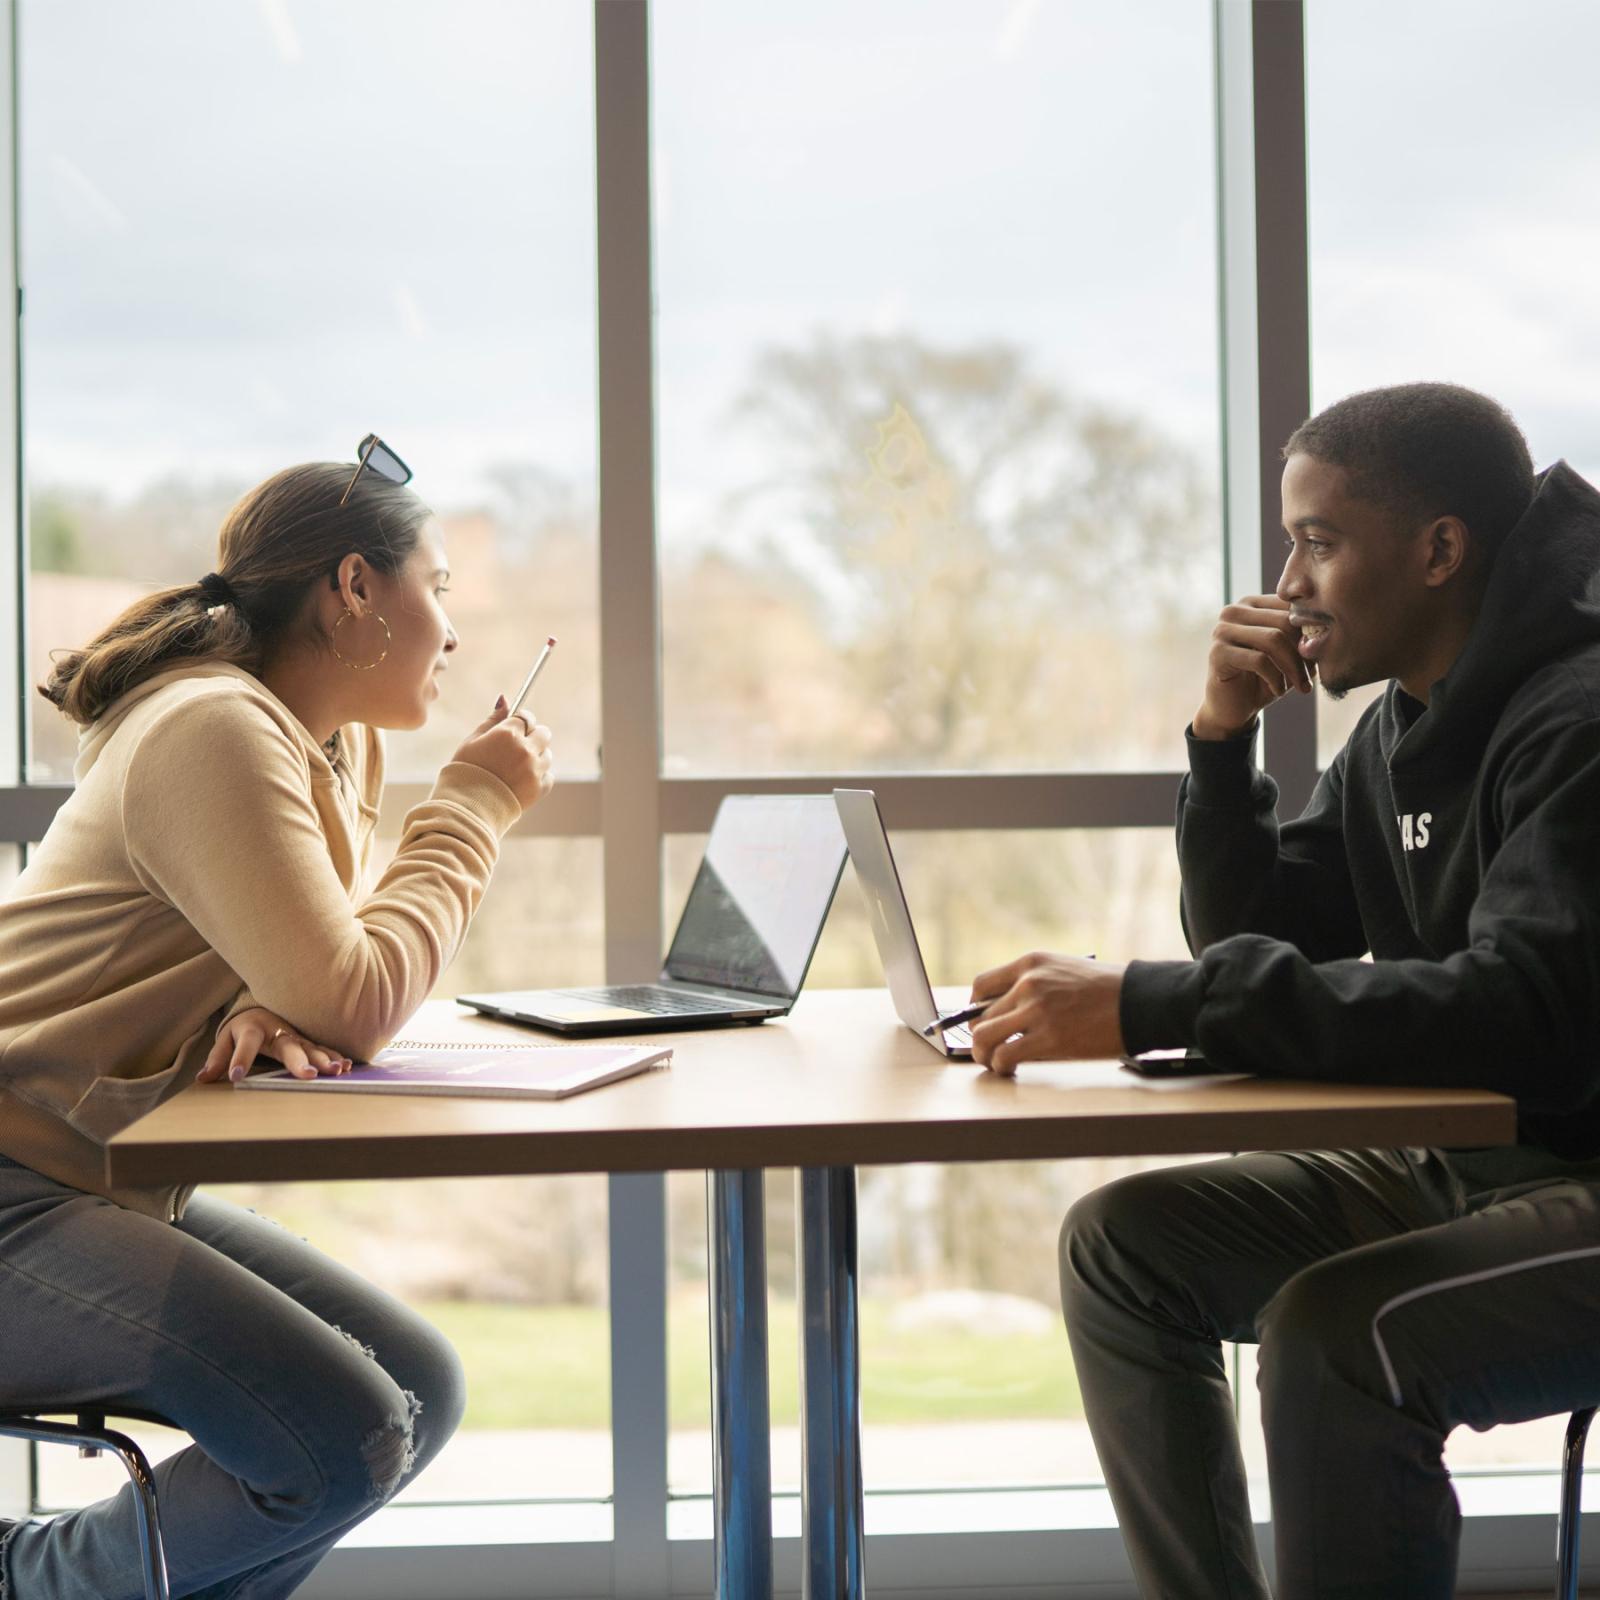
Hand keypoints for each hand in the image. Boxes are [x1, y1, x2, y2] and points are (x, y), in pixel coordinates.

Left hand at [197, 1008, 353, 1084]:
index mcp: (253, 1030)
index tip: (235, 1076)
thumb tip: (203, 1078)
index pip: (245, 1044)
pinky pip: (323, 1048)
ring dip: (324, 1059)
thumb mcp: (225, 1039)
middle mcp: (278, 1031)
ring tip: (335, 1071)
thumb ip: (217, 1058)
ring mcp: (296, 1036)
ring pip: (311, 1048)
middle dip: (298, 1061)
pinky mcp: (308, 1041)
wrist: (264, 1008)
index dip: (239, 1059)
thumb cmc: (244, 1028)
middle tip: (308, 1075)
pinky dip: (335, 1056)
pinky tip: (346, 1065)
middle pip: (288, 1046)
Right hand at [452, 695, 554, 810]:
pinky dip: (539, 777)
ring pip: (547, 754)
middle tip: (517, 747)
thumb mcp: (472, 742)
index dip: (520, 721)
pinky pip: (548, 775)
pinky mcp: (540, 788)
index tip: (514, 727)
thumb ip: (492, 720)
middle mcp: (525, 749)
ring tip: (515, 768)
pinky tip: (521, 781)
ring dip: (536, 757)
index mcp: (507, 734)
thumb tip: (504, 698)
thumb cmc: (466, 772)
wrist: (468, 809)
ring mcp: (535, 769)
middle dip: (533, 736)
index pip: (525, 716)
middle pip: (543, 732)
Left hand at [966, 952, 1125, 1075]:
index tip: (983, 1022)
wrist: (1140, 1001)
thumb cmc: (1106, 990)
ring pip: (985, 1038)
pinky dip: (1001, 1067)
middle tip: (989, 1051)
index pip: (981, 986)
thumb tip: (1003, 1015)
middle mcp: (1028, 984)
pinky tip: (1011, 1069)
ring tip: (994, 1064)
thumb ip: (1033, 986)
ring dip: (984, 1055)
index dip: (976, 1009)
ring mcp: (1037, 1010)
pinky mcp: (1049, 1038)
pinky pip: (1005, 1056)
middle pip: (980, 1016)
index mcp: (1030, 964)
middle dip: (981, 1037)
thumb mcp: (1063, 970)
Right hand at [1192, 593, 1312, 739]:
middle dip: (1302, 653)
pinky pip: (1259, 660)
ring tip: (1299, 686)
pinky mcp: (1217, 652)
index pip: (1291, 607)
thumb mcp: (1288, 654)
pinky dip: (1275, 679)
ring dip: (1293, 667)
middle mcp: (1234, 611)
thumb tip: (1325, 631)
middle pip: (1284, 622)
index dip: (1311, 632)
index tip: (1319, 659)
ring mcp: (1222, 630)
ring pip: (1273, 639)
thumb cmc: (1263, 678)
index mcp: (1252, 604)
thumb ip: (1302, 638)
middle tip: (1309, 677)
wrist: (1233, 708)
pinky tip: (1278, 691)